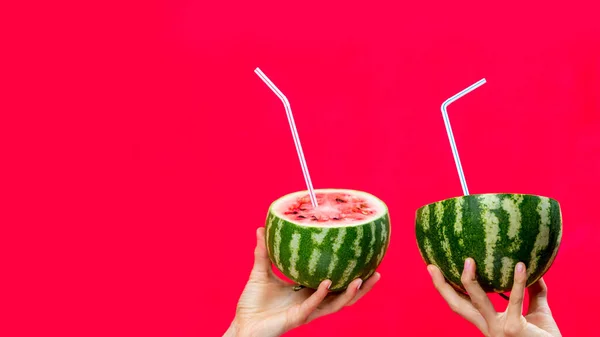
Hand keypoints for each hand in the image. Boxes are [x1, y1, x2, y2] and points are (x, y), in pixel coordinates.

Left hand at [224, 227, 380, 336]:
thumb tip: (261, 228)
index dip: (348, 274)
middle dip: (362, 287)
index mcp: (306, 292)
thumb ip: (263, 252)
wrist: (242, 326)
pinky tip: (329, 283)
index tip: (363, 259)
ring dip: (350, 294)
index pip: (334, 283)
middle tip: (378, 272)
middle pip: (343, 296)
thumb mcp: (260, 272)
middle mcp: (311, 303)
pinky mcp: (297, 318)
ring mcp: (306, 311)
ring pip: (335, 304)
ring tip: (363, 279)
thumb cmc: (252, 303)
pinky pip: (313, 305)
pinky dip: (321, 294)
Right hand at [428, 258, 560, 336]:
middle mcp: (488, 327)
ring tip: (469, 261)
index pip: (461, 304)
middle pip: (457, 306)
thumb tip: (534, 267)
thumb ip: (533, 292)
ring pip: (477, 303)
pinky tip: (520, 266)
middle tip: (431, 267)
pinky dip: (518, 282)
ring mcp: (500, 329)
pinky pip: (515, 301)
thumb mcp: (538, 312)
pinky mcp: (515, 328)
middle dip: (442, 287)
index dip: (445, 289)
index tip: (432, 269)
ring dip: (470, 282)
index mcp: (488, 324)